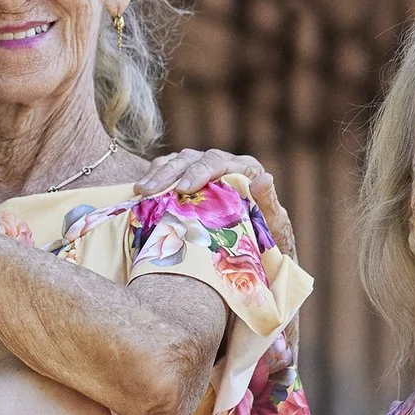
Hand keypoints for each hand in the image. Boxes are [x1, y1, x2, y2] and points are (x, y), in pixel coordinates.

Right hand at [135, 148, 298, 262]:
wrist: (262, 254)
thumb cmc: (270, 241)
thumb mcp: (273, 226)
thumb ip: (269, 203)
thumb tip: (265, 178)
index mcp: (246, 170)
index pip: (219, 162)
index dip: (199, 172)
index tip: (182, 190)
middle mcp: (225, 165)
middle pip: (193, 159)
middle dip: (170, 174)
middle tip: (149, 191)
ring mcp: (205, 172)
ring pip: (178, 162)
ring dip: (157, 174)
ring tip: (140, 190)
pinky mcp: (190, 182)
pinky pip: (169, 171)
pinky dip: (155, 178)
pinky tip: (141, 191)